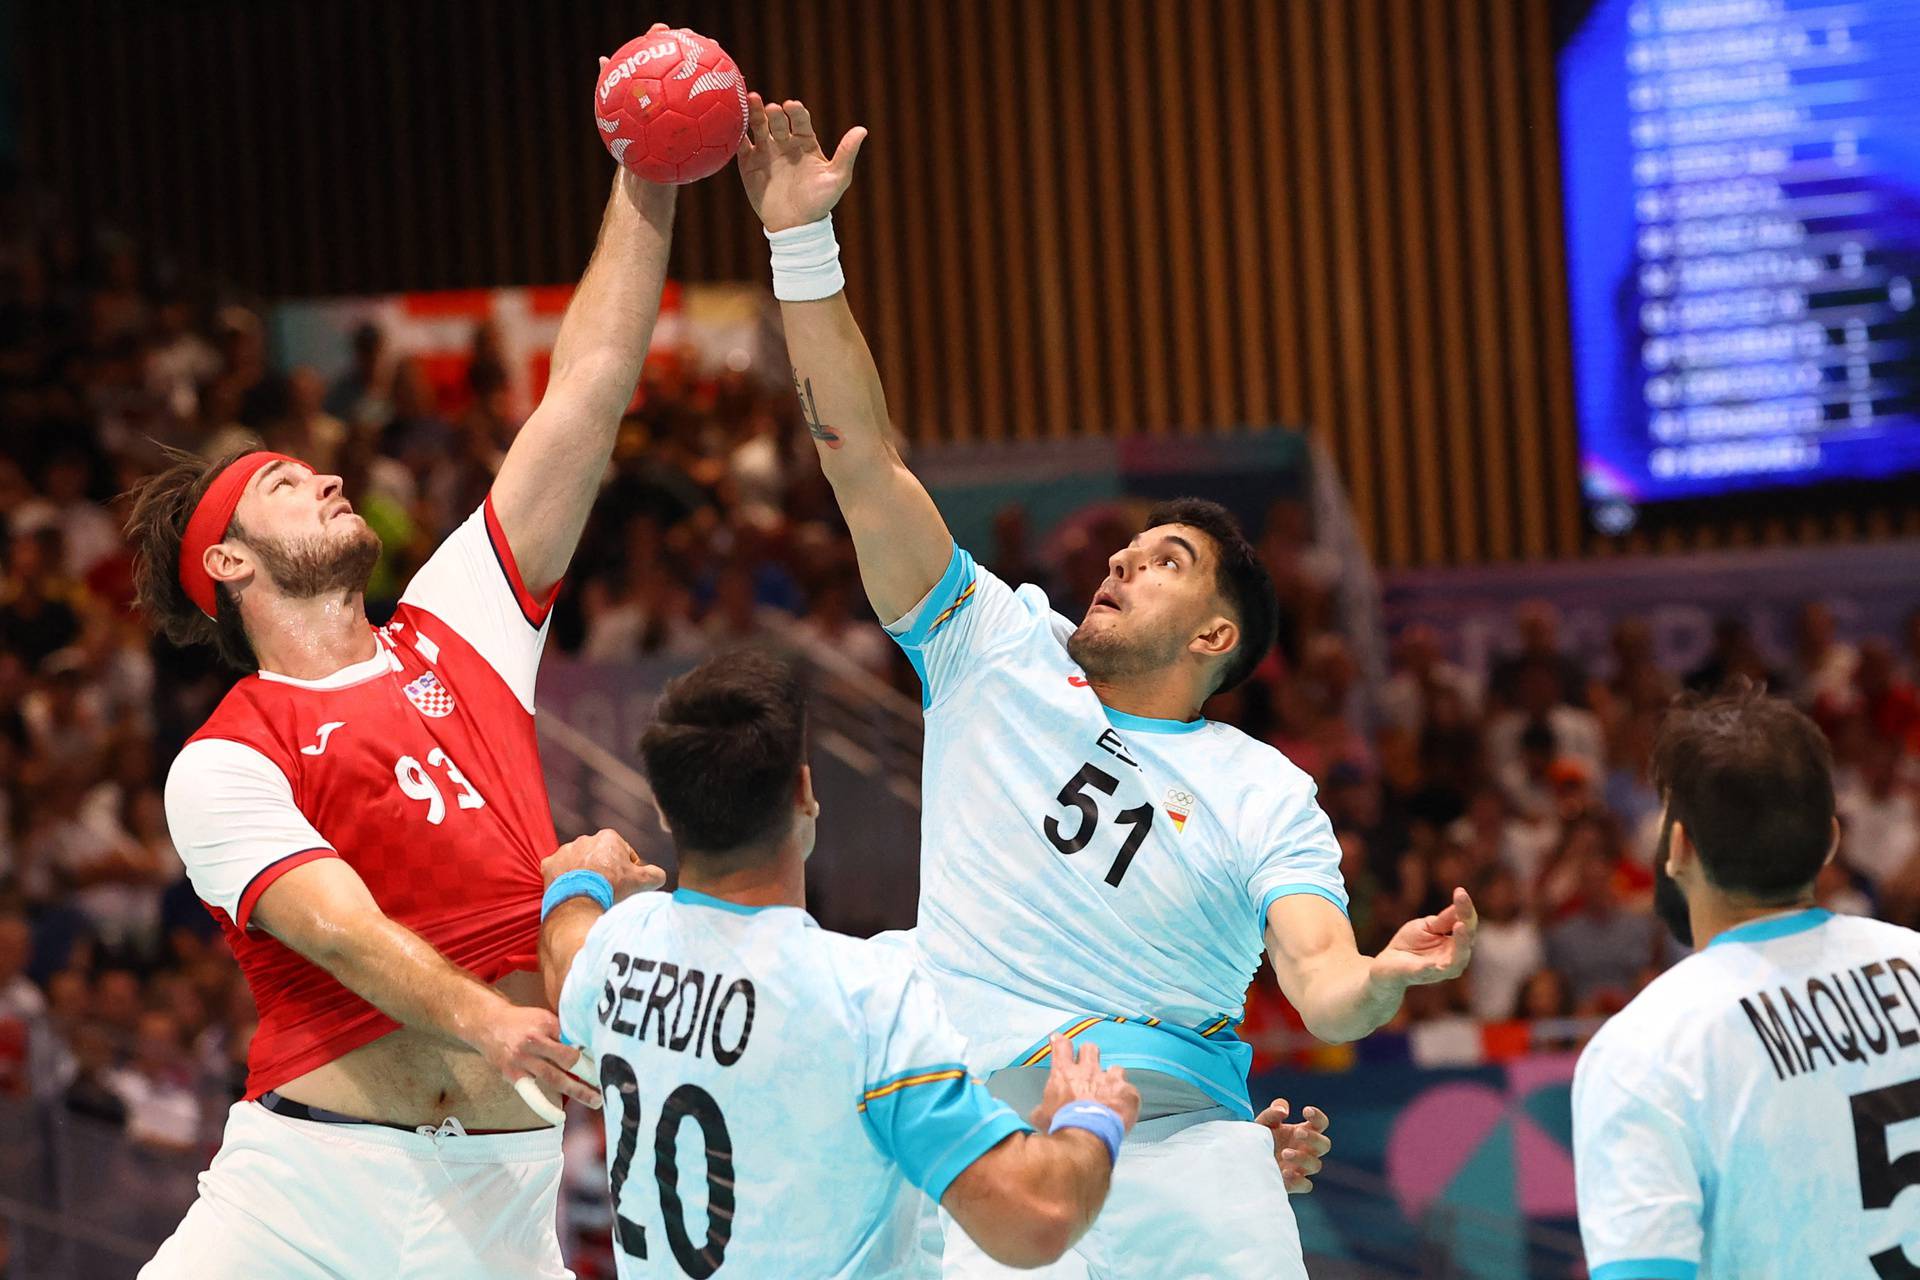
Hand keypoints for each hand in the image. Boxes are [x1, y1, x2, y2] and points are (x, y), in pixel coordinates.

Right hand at [473, 1002, 599, 1111]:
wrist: (488, 1024)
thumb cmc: (524, 1021)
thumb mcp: (545, 1017)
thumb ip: (565, 1031)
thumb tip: (591, 1048)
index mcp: (547, 1024)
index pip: (576, 1040)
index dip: (593, 1052)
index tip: (610, 1060)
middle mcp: (534, 1042)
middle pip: (569, 1059)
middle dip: (591, 1072)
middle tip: (610, 1082)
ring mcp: (522, 1060)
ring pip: (554, 1078)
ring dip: (578, 1090)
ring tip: (596, 1100)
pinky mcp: (513, 1075)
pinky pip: (531, 1094)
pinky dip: (545, 1107)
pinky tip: (559, 1118)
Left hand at [542, 828, 666, 899]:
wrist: (579, 904)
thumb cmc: (612, 890)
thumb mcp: (643, 882)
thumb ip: (655, 874)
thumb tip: (657, 875)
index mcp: (608, 838)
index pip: (624, 852)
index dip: (627, 869)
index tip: (625, 884)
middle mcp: (585, 839)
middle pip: (600, 856)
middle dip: (604, 870)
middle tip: (608, 890)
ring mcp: (564, 851)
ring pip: (578, 862)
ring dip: (584, 874)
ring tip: (589, 893)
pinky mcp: (549, 865)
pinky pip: (558, 870)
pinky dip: (564, 879)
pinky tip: (572, 892)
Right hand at [736, 93, 866, 231]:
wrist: (795, 227)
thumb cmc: (819, 203)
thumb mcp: (837, 178)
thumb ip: (846, 153)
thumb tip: (862, 129)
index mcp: (805, 142)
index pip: (800, 118)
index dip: (796, 110)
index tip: (791, 106)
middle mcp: (785, 143)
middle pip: (777, 120)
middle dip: (774, 112)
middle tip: (771, 109)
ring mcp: (766, 151)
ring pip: (758, 126)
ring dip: (754, 113)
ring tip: (751, 100)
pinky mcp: (749, 163)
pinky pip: (741, 144)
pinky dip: (736, 133)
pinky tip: (733, 122)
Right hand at [1028, 1034, 1139, 1133]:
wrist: (1086, 1135)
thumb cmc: (1061, 1125)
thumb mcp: (1042, 1117)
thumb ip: (1042, 1109)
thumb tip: (1039, 1113)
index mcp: (1064, 1074)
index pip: (1061, 1047)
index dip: (1060, 1041)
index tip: (1059, 1038)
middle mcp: (1088, 1071)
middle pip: (1090, 1048)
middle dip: (1089, 1054)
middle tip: (1088, 1066)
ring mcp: (1110, 1080)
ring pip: (1115, 1068)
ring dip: (1112, 1077)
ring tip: (1111, 1091)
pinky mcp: (1127, 1092)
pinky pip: (1129, 1090)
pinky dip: (1125, 1099)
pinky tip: (1123, 1109)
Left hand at [1256, 1098, 1330, 1194]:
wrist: (1246, 1160)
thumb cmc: (1259, 1139)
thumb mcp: (1263, 1122)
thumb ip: (1272, 1113)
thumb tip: (1284, 1111)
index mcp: (1303, 1132)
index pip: (1321, 1124)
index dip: (1318, 1117)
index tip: (1306, 1110)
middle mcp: (1306, 1149)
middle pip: (1325, 1145)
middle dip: (1313, 1138)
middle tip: (1297, 1133)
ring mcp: (1302, 1167)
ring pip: (1316, 1165)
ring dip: (1302, 1158)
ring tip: (1284, 1153)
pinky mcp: (1294, 1183)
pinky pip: (1306, 1185)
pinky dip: (1298, 1180)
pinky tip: (1284, 1172)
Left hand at [1372, 887, 1476, 986]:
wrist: (1388, 964)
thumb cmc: (1410, 944)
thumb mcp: (1427, 926)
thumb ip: (1444, 919)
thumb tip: (1461, 901)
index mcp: (1456, 943)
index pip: (1467, 924)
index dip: (1465, 908)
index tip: (1460, 891)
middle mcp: (1454, 958)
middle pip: (1467, 941)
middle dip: (1466, 924)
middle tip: (1463, 909)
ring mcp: (1439, 969)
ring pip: (1457, 959)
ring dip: (1460, 943)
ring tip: (1460, 926)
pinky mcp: (1421, 974)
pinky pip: (1430, 972)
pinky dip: (1433, 968)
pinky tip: (1436, 963)